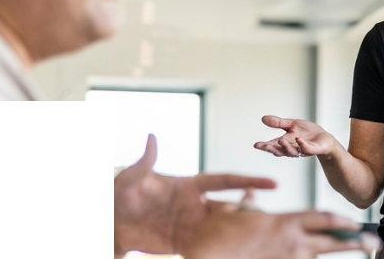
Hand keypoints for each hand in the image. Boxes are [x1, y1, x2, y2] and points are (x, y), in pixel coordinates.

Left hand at [114, 135, 276, 255]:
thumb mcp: (131, 177)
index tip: (272, 183)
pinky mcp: (183, 243)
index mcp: (189, 185)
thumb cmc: (120, 194)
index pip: (224, 181)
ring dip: (237, 232)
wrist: (111, 223)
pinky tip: (231, 254)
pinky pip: (204, 248)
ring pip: (222, 229)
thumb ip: (144, 161)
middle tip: (271, 216)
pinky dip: (217, 251)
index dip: (247, 181)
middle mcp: (195, 204)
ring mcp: (191, 225)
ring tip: (257, 239)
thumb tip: (151, 137)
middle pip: (230, 206)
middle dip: (250, 210)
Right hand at [181, 205, 381, 258]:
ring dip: (340, 254)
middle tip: (374, 242)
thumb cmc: (218, 234)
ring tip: (361, 253)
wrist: (208, 255)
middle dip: (356, 241)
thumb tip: (250, 192)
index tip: (356, 223)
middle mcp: (292, 242)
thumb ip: (248, 202)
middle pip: (333, 241)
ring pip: (321, 256)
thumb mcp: (235, 213)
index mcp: (285, 222)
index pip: (323, 219)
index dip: (343, 221)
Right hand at [254, 116, 337, 157]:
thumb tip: (263, 118)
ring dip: (286, 147)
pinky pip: (307, 149)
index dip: (265, 146)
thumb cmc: (308, 132)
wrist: (324, 138)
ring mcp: (302, 150)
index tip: (256, 145)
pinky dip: (302, 145)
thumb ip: (278, 123)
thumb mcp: (292, 124)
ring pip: (292, 152)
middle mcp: (292, 148)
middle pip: (280, 150)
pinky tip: (298, 139)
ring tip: (281, 140)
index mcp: (286, 142)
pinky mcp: (313, 149)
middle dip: (271, 148)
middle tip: (263, 146)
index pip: (273, 145)